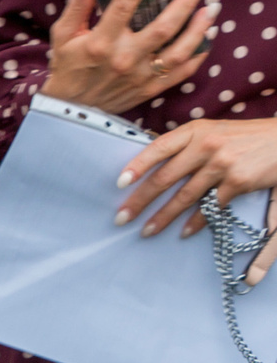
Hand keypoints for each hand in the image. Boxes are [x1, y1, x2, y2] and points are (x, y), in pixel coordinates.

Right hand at [41, 0, 214, 114]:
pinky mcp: (150, 88)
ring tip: (211, 6)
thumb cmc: (68, 68)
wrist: (71, 112)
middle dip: (186, 1)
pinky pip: (183, 72)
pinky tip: (209, 34)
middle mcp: (123, 59)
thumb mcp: (63, 36)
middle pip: (163, 27)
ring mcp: (140, 76)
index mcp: (100, 43)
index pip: (122, 7)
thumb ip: (77, 5)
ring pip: (179, 50)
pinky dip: (199, 53)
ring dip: (200, 27)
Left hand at [113, 117, 276, 278]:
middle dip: (140, 201)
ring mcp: (222, 164)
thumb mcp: (213, 131)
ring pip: (184, 197)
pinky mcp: (237, 182)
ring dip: (162, 217)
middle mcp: (206, 145)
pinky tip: (184, 232)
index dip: (137, 166)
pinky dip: (195, 222)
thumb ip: (186, 145)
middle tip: (121, 218)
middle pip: (164, 178)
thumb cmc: (244, 137)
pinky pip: (210, 207)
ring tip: (146, 232)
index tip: (118, 184)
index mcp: (196, 130)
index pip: (158, 148)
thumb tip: (152, 166)